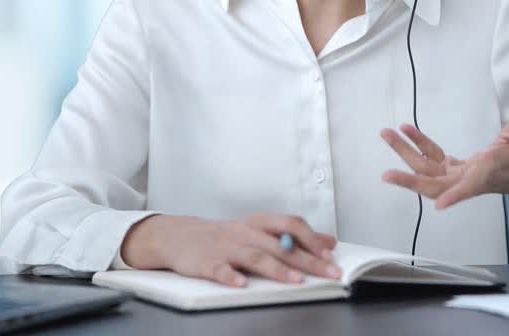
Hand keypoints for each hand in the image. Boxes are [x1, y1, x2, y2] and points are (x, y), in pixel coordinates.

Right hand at [119, 213, 341, 287]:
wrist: (178, 235)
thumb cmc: (224, 236)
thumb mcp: (259, 230)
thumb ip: (294, 236)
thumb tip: (329, 241)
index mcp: (259, 223)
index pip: (292, 225)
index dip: (313, 239)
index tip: (330, 255)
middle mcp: (246, 233)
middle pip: (280, 245)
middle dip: (308, 260)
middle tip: (329, 273)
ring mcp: (226, 247)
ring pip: (255, 256)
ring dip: (277, 269)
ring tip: (295, 281)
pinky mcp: (206, 261)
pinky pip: (219, 269)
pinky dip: (230, 276)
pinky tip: (241, 285)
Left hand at [381, 120, 508, 212]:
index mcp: (487, 175)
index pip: (471, 188)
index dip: (456, 196)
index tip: (440, 204)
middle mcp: (467, 180)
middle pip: (435, 185)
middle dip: (410, 180)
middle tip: (386, 175)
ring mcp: (457, 175)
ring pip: (426, 169)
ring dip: (405, 153)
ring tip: (388, 133)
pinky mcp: (453, 167)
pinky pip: (431, 157)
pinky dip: (418, 144)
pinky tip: (406, 130)